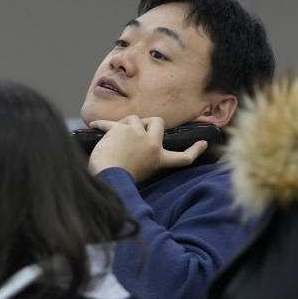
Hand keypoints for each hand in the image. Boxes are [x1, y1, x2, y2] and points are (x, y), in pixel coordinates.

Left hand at [87, 116, 206, 183]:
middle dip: (147, 122)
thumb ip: (143, 158)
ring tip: (114, 137)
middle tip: (137, 129)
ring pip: (133, 118)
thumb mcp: (140, 171)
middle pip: (157, 121)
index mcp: (159, 160)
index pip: (183, 158)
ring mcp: (138, 135)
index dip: (195, 151)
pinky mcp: (122, 129)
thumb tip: (133, 148)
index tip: (203, 143)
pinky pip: (109, 123)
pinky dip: (100, 125)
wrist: (109, 178)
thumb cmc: (119, 180)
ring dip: (123, 125)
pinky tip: (93, 126)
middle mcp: (153, 145)